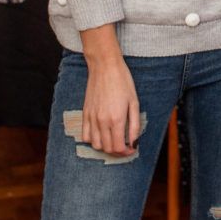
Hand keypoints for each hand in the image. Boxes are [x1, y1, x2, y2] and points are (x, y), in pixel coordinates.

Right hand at [81, 25, 139, 156]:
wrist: (105, 67)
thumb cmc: (123, 82)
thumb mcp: (134, 103)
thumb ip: (135, 125)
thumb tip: (134, 142)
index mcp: (116, 119)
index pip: (118, 147)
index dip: (126, 152)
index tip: (132, 149)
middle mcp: (102, 121)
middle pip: (107, 148)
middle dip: (117, 151)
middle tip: (125, 146)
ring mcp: (91, 118)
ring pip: (95, 145)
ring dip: (105, 147)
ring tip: (114, 141)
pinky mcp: (85, 113)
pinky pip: (85, 135)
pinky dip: (92, 140)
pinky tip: (101, 134)